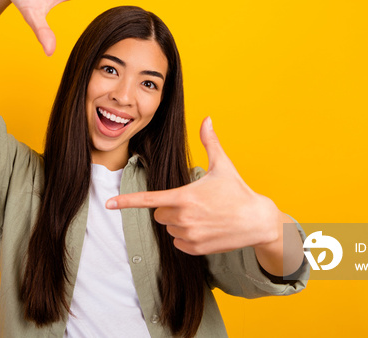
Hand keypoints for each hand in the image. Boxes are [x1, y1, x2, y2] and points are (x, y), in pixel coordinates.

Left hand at [106, 117, 281, 255]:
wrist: (258, 221)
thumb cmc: (238, 191)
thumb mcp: (223, 165)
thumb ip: (210, 142)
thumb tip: (207, 118)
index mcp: (185, 197)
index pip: (149, 199)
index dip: (127, 202)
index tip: (109, 204)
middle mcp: (184, 218)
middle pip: (159, 213)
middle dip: (169, 207)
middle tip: (193, 202)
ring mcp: (190, 235)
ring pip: (169, 228)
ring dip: (179, 222)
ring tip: (203, 215)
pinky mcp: (196, 248)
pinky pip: (178, 242)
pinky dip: (186, 236)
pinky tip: (205, 228)